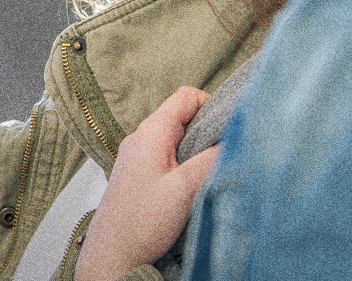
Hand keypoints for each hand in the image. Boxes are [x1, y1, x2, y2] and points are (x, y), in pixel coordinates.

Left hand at [75, 87, 220, 280]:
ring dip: (200, 150)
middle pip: (184, 117)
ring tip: (213, 171)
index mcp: (150, 133)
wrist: (114, 253)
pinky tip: (196, 184)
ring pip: (179, 139)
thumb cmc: (142, 222)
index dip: (213, 106)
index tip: (231, 130)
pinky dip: (188, 163)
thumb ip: (212, 159)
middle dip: (210, 130)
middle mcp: (141, 138)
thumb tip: (237, 140)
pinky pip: (170, 156)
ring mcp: (139, 156)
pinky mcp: (140, 173)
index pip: (186, 97)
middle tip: (228, 153)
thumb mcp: (185, 187)